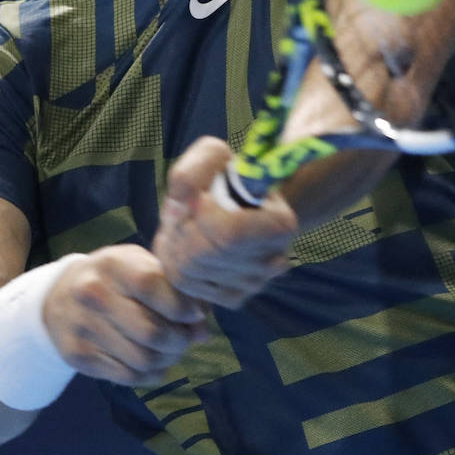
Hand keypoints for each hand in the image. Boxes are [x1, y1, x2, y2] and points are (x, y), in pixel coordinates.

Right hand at [41, 245, 209, 386]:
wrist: (59, 296)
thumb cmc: (115, 278)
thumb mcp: (141, 267)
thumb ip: (174, 291)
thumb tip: (202, 330)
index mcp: (112, 264)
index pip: (150, 286)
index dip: (181, 306)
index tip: (196, 315)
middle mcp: (92, 294)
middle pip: (150, 332)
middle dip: (180, 340)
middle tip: (188, 338)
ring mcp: (82, 327)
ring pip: (142, 360)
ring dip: (168, 360)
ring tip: (173, 350)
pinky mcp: (78, 356)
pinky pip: (127, 377)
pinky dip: (150, 375)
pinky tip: (155, 363)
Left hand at [153, 137, 298, 308]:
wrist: (237, 201)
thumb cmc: (225, 176)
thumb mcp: (211, 156)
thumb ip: (192, 173)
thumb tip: (178, 207)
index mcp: (280, 225)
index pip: (229, 234)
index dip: (200, 213)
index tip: (198, 196)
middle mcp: (272, 262)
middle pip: (203, 255)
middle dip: (182, 228)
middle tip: (184, 209)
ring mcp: (253, 284)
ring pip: (190, 271)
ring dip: (174, 242)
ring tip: (184, 222)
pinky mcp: (232, 298)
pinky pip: (185, 285)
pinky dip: (174, 259)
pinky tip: (184, 241)